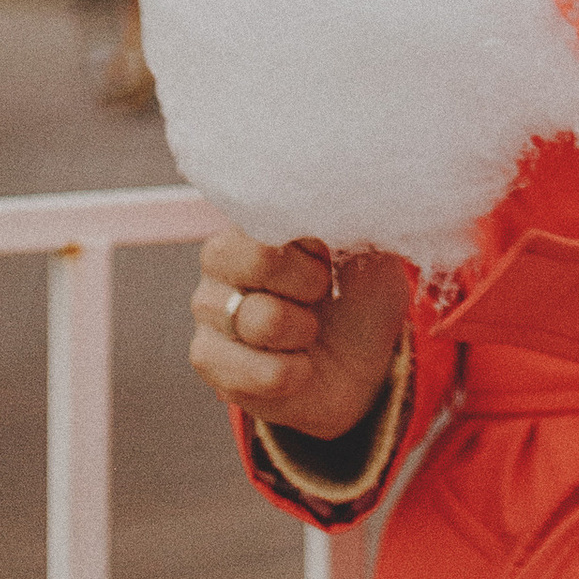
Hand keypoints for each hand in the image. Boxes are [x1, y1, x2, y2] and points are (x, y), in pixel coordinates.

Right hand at [190, 230, 413, 440]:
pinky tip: (297, 366)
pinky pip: (259, 371)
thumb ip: (353, 227)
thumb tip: (341, 206)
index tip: (329, 257)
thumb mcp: (371, 259)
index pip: (269, 212)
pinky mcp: (207, 359)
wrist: (356, 371)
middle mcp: (221, 259)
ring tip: (308, 332)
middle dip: (308, 283)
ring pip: (262, 319)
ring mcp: (207, 310)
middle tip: (321, 294)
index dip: (310, 242)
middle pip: (259, 259)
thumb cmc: (357, 303)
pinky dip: (295, 372)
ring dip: (303, 331)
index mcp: (258, 222)